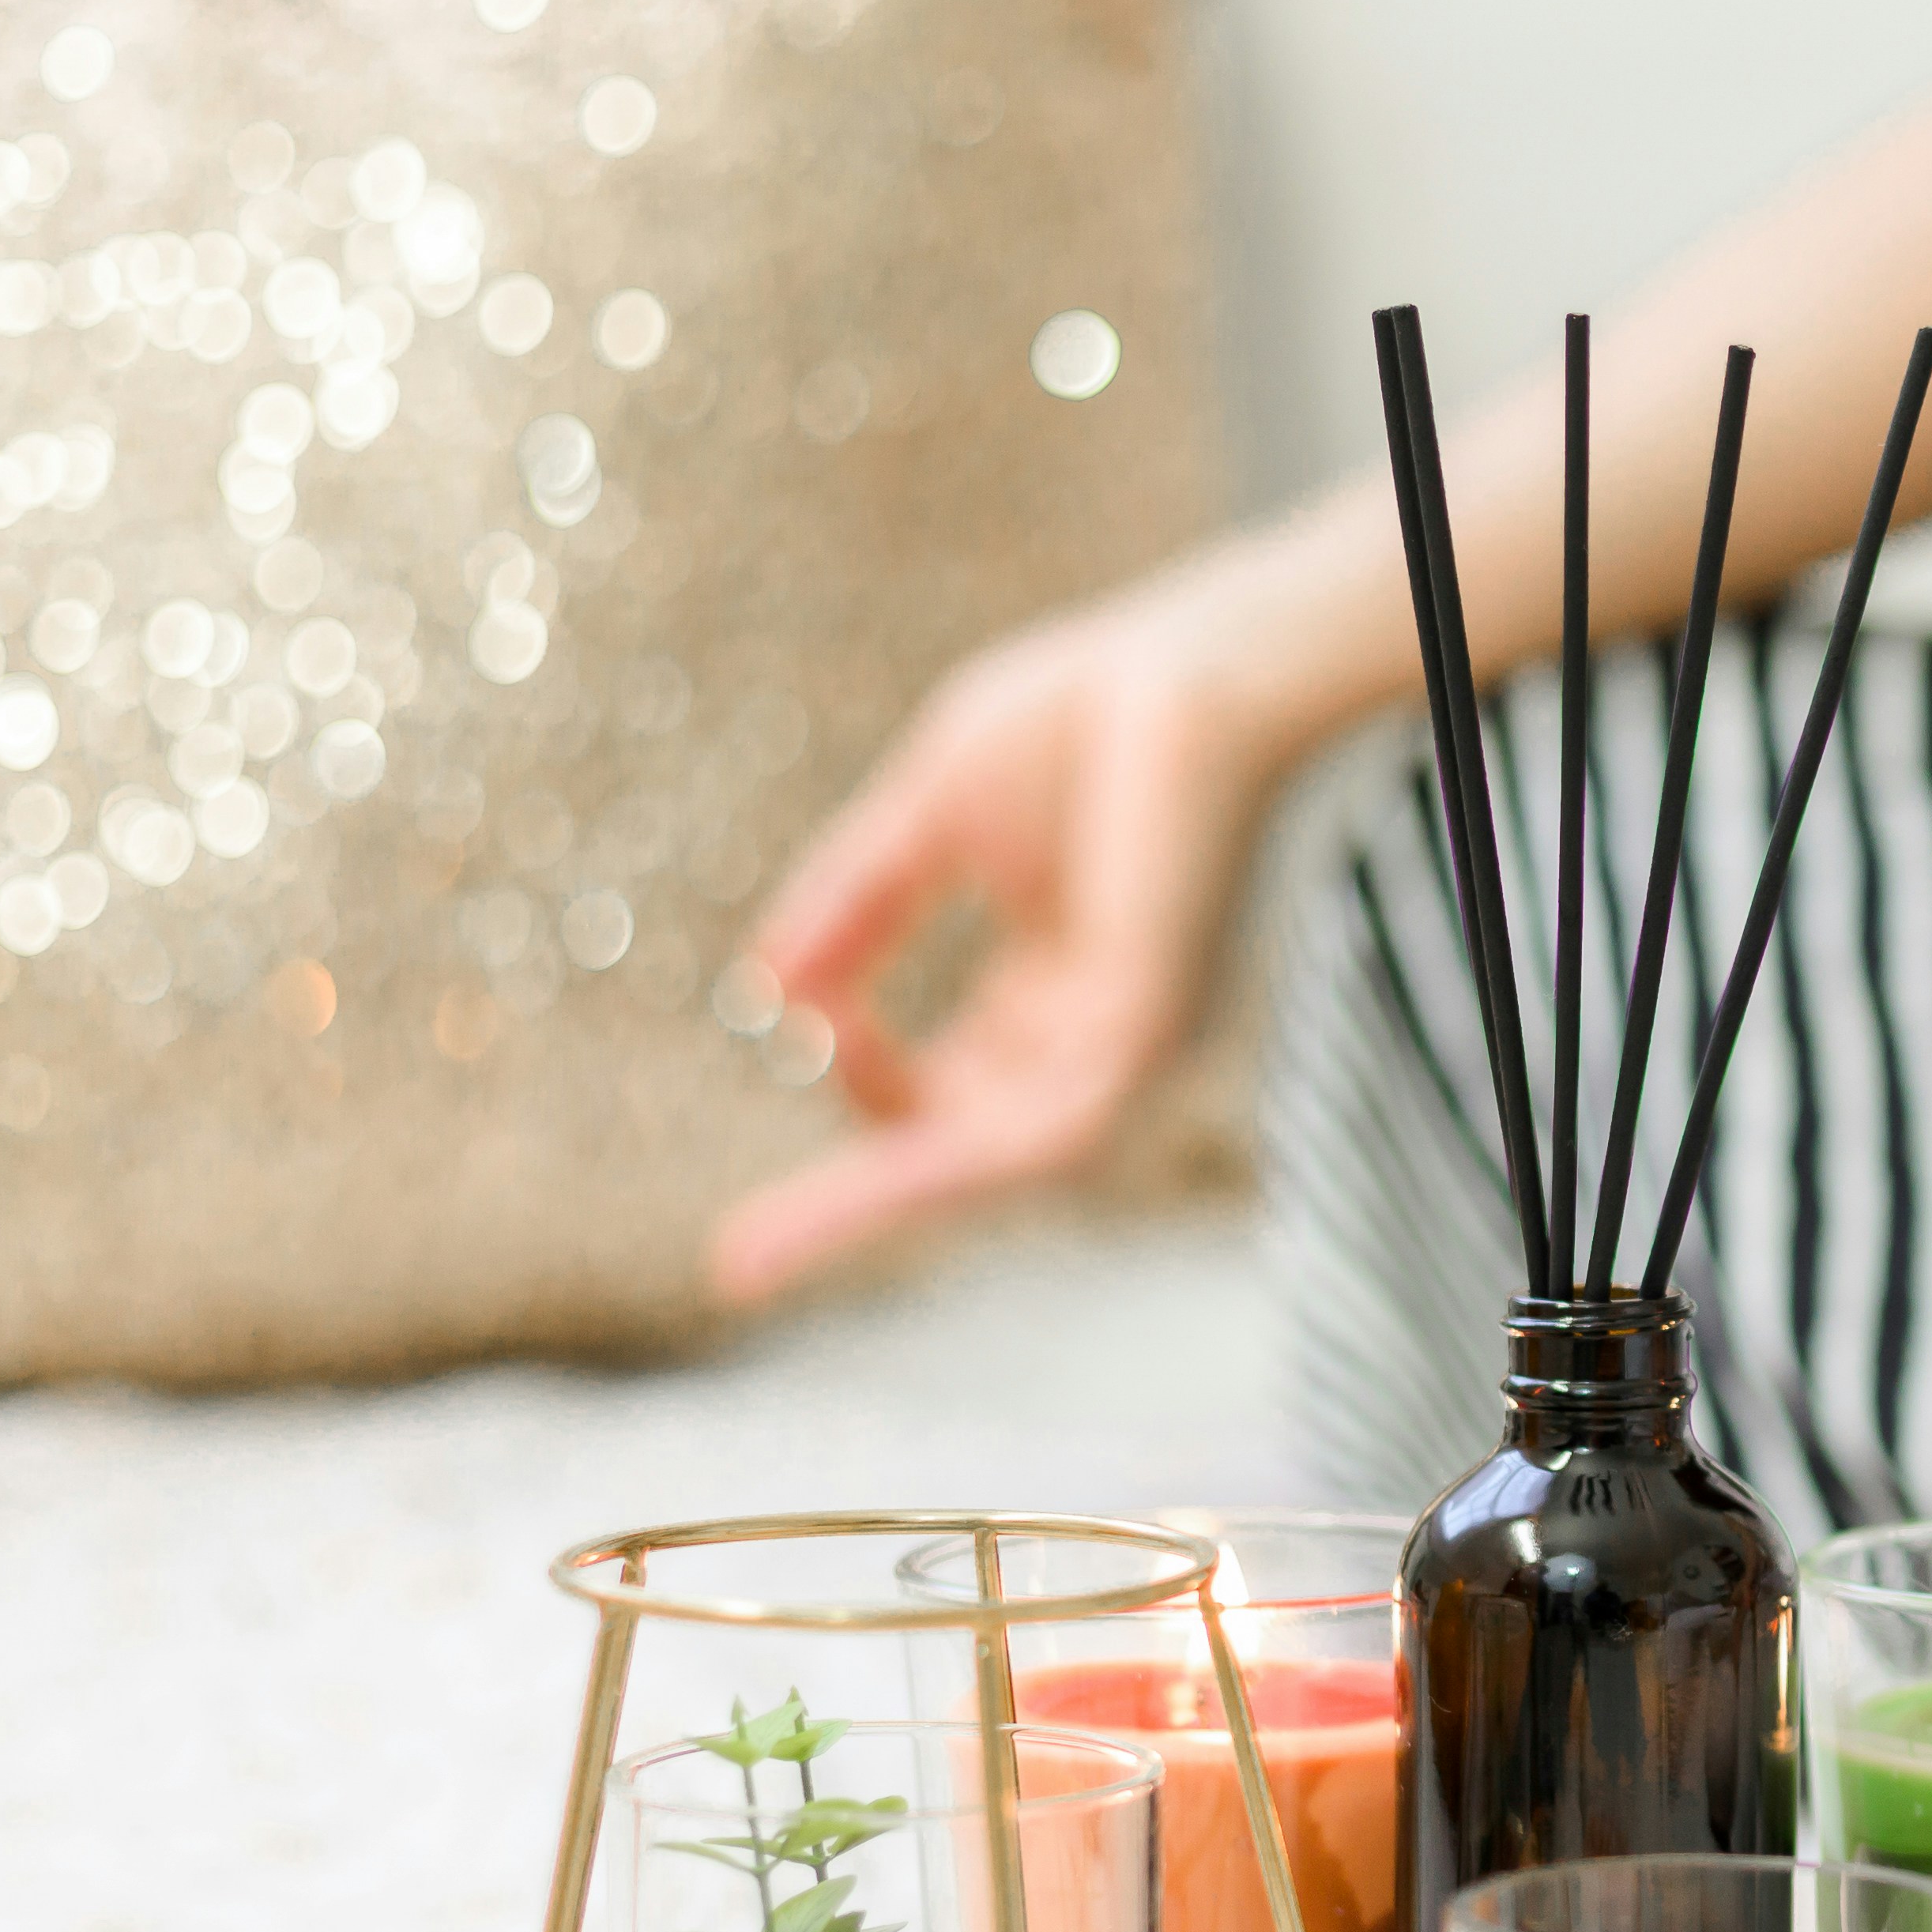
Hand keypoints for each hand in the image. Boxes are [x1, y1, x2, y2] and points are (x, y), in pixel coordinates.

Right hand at [706, 523, 1387, 1305]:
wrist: (1193, 663)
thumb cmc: (1085, 718)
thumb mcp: (927, 821)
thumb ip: (854, 903)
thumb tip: (767, 993)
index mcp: (1051, 992)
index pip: (947, 1092)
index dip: (861, 1085)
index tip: (794, 1025)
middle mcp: (1091, 1035)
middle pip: (961, 1152)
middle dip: (852, 1202)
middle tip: (738, 1268)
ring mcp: (1128, 1037)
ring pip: (995, 1162)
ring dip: (880, 1205)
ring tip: (766, 1256)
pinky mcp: (1151, 1024)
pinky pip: (1052, 1128)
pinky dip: (960, 1159)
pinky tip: (880, 1185)